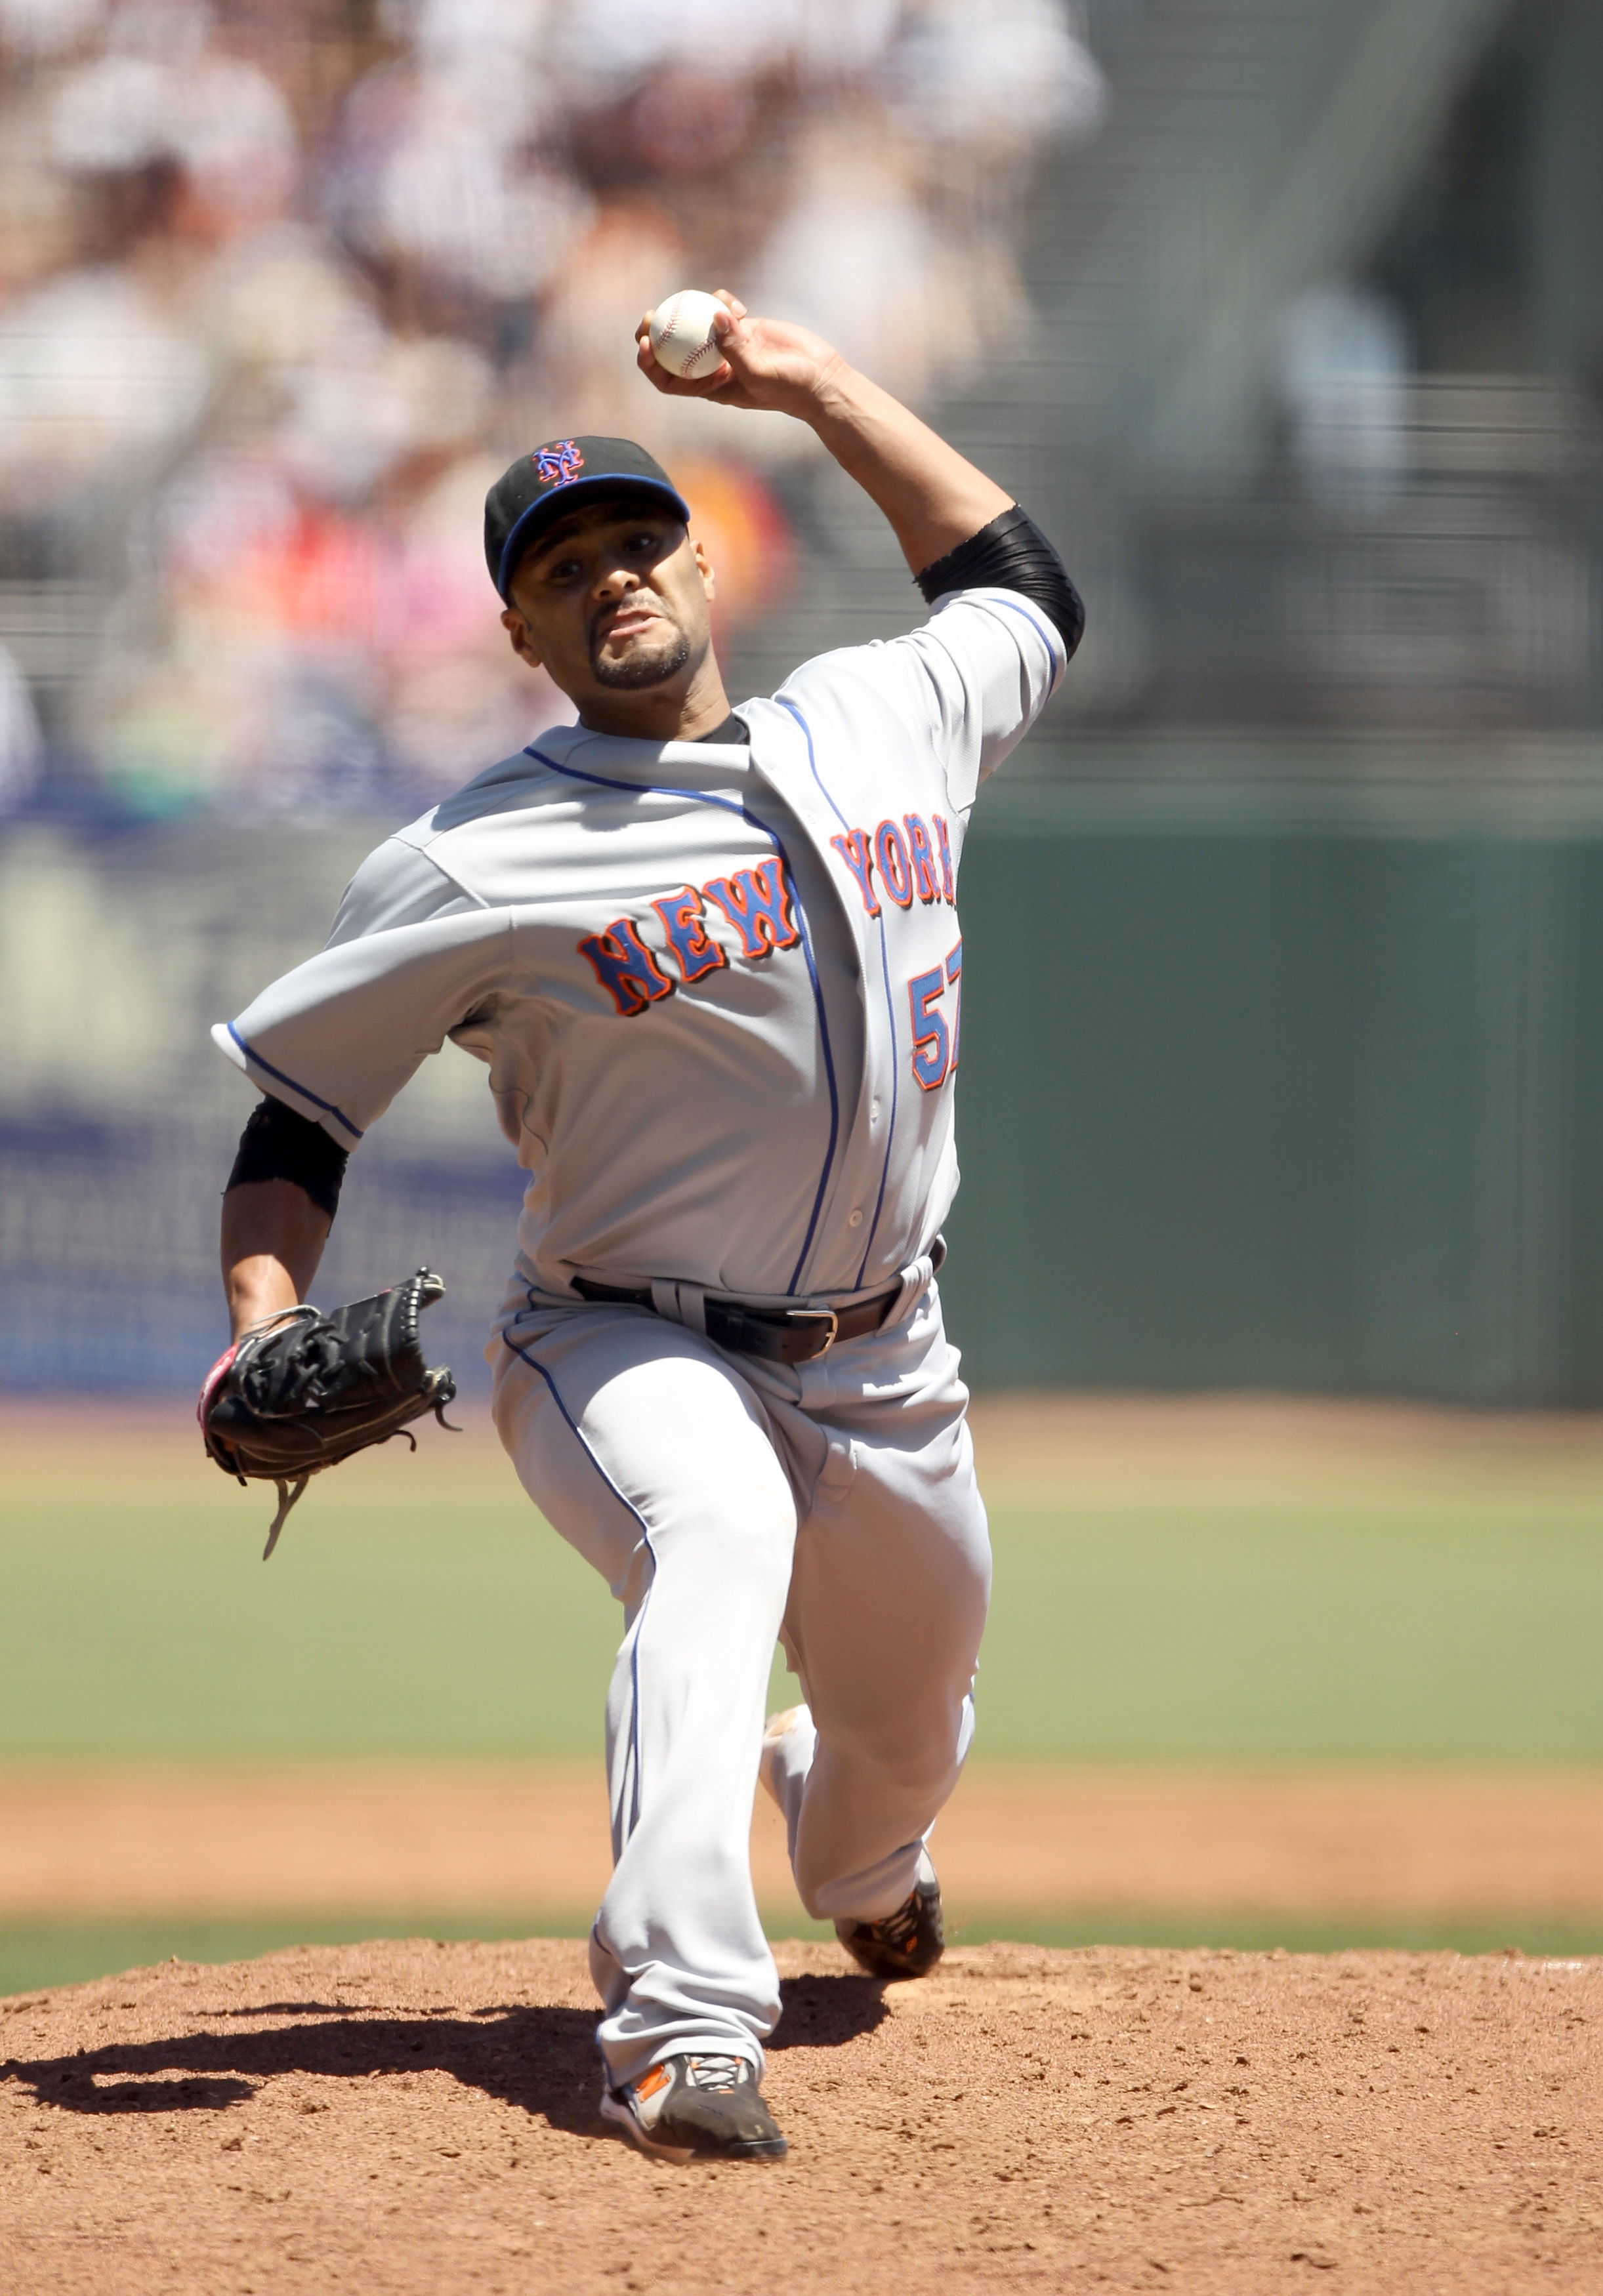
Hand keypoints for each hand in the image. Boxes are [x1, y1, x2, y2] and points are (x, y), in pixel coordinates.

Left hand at [635, 291, 845, 419]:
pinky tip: (737, 305)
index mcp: (709, 387)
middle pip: (673, 349)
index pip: (669, 380)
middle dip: (656, 332)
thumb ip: (735, 348)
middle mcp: (713, 366)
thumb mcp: (760, 373)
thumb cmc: (789, 387)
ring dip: (690, 311)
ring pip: (696, 325)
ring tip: (688, 297)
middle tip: (650, 313)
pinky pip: (722, 310)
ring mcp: (727, 345)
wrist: (819, 377)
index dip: (650, 364)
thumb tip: (714, 316)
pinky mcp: (744, 327)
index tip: (645, 344)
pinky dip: (724, 302)